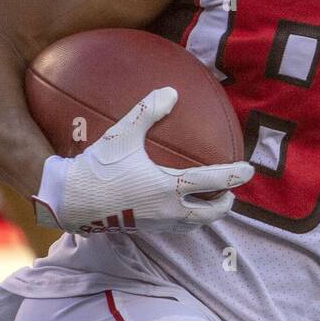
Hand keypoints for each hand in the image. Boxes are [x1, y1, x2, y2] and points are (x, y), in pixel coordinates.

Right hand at [32, 87, 254, 234]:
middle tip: (230, 192)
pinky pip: (176, 228)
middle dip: (225, 203)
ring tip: (211, 202)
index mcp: (168, 187)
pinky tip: (179, 209)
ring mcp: (157, 223)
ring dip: (207, 215)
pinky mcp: (145, 229)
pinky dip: (187, 220)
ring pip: (194, 224)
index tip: (249, 170)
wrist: (70, 201)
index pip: (212, 182)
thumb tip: (171, 92)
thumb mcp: (122, 134)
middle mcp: (168, 210)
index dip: (234, 176)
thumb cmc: (97, 167)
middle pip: (209, 213)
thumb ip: (147, 111)